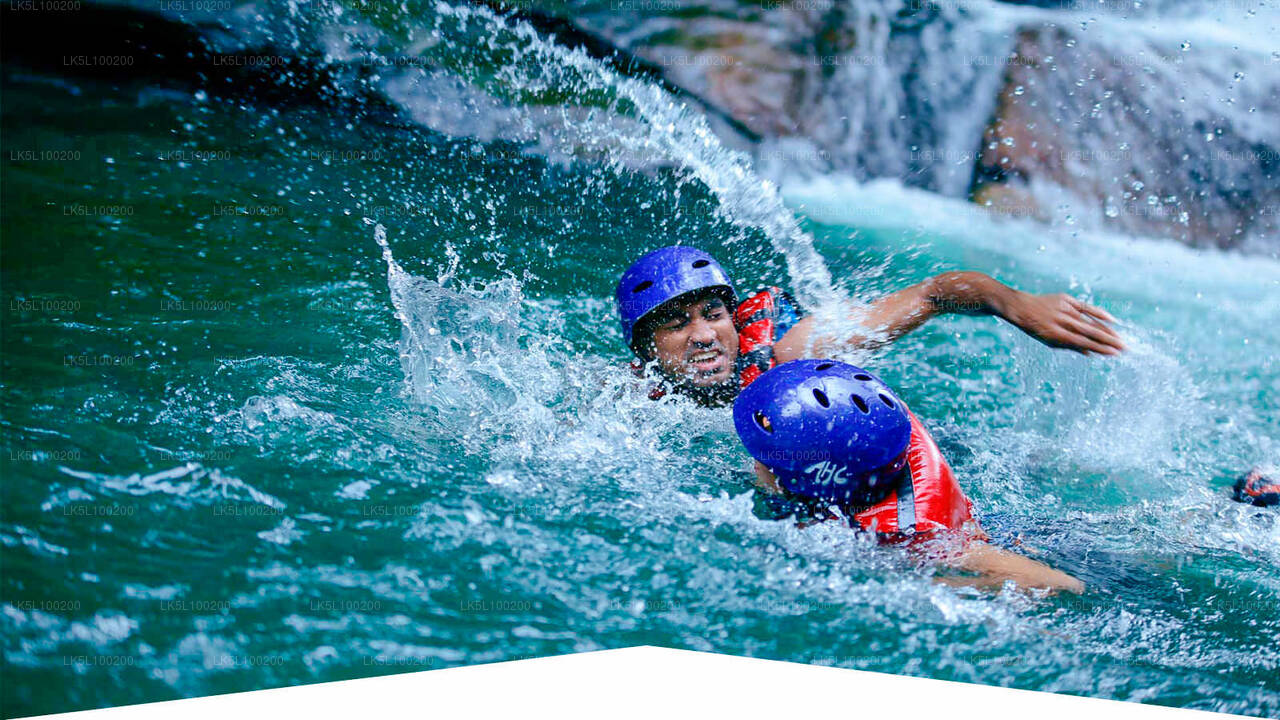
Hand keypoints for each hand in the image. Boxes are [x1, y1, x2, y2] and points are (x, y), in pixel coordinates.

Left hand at [1001, 292, 1124, 355]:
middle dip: (1109, 341)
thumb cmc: (1037, 328)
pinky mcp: (1066, 299)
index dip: (1100, 349)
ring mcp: (1065, 309)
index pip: (1083, 343)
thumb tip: (1091, 353)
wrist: (1022, 308)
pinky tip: (1112, 319)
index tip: (1114, 354)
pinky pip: (1086, 306)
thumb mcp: (1049, 341)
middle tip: (1124, 348)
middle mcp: (1061, 321)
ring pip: (1090, 321)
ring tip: (1119, 339)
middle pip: (1090, 332)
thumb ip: (1070, 346)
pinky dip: (1099, 312)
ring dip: (1107, 330)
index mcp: (1056, 334)